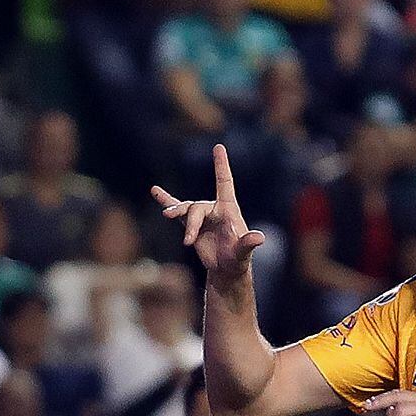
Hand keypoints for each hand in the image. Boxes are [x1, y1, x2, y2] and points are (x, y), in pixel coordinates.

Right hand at [150, 145, 265, 291]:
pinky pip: (177, 209)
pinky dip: (166, 200)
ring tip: (167, 216)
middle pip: (197, 208)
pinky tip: (155, 191)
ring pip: (186, 209)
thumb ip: (248, 244)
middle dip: (191, 224)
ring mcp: (201, 216)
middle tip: (188, 242)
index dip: (221, 165)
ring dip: (176, 213)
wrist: (226, 268)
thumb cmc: (238, 258)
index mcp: (228, 209)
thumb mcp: (243, 252)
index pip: (224, 182)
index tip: (218, 147)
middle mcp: (214, 209)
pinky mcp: (191, 224)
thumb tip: (260, 237)